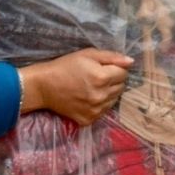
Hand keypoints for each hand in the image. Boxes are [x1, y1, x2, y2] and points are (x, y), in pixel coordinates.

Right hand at [19, 48, 133, 125]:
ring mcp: (95, 110)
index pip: (124, 74)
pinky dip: (99, 104)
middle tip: (97, 76)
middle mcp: (101, 96)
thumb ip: (111, 57)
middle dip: (113, 80)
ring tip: (92, 87)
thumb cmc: (65, 66)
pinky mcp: (89, 120)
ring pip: (114, 100)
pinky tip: (87, 97)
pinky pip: (103, 111)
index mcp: (102, 78)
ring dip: (108, 93)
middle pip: (121, 87)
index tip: (104, 67)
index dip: (116, 68)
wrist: (44, 87)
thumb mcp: (87, 54)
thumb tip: (131, 62)